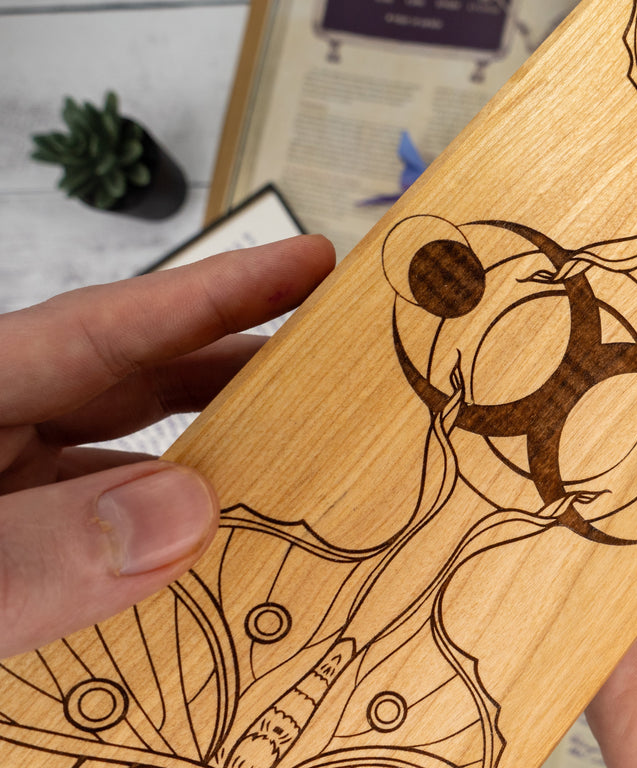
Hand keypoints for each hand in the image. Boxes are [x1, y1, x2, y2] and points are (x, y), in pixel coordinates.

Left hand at [0, 235, 333, 658]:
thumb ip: (30, 556)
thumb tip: (189, 508)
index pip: (110, 329)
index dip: (217, 292)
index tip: (312, 261)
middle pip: (128, 382)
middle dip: (231, 369)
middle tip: (327, 364)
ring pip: (113, 463)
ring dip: (199, 463)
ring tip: (290, 464)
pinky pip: (87, 534)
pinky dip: (147, 541)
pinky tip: (195, 564)